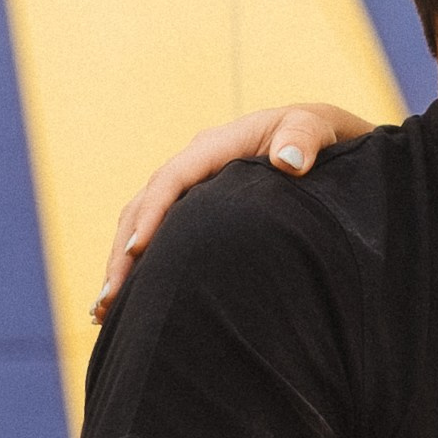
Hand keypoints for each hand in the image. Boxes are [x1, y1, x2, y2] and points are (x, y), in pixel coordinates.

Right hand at [92, 102, 375, 315]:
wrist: (333, 141)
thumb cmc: (327, 135)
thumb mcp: (322, 127)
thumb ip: (306, 137)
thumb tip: (288, 161)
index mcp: (220, 144)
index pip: (173, 178)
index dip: (152, 214)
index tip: (139, 253)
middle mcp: (197, 164)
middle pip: (145, 205)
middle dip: (123, 252)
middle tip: (109, 300)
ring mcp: (193, 187)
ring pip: (141, 222)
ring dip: (121, 263)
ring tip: (105, 311)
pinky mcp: (196, 210)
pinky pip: (159, 234)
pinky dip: (137, 265)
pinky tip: (126, 303)